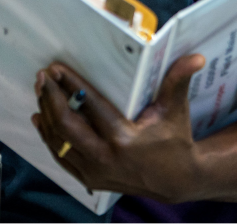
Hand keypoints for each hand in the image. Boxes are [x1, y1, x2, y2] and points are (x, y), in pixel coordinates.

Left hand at [31, 54, 206, 203]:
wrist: (175, 181)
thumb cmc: (174, 140)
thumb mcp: (175, 110)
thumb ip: (178, 80)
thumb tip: (195, 57)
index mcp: (125, 139)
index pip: (90, 107)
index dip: (71, 85)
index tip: (56, 68)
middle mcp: (106, 158)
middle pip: (66, 126)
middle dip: (51, 98)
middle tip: (43, 77)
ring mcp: (95, 172)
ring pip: (59, 142)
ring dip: (47, 114)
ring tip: (41, 91)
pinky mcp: (89, 179)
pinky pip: (61, 157)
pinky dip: (49, 137)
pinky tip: (41, 117)